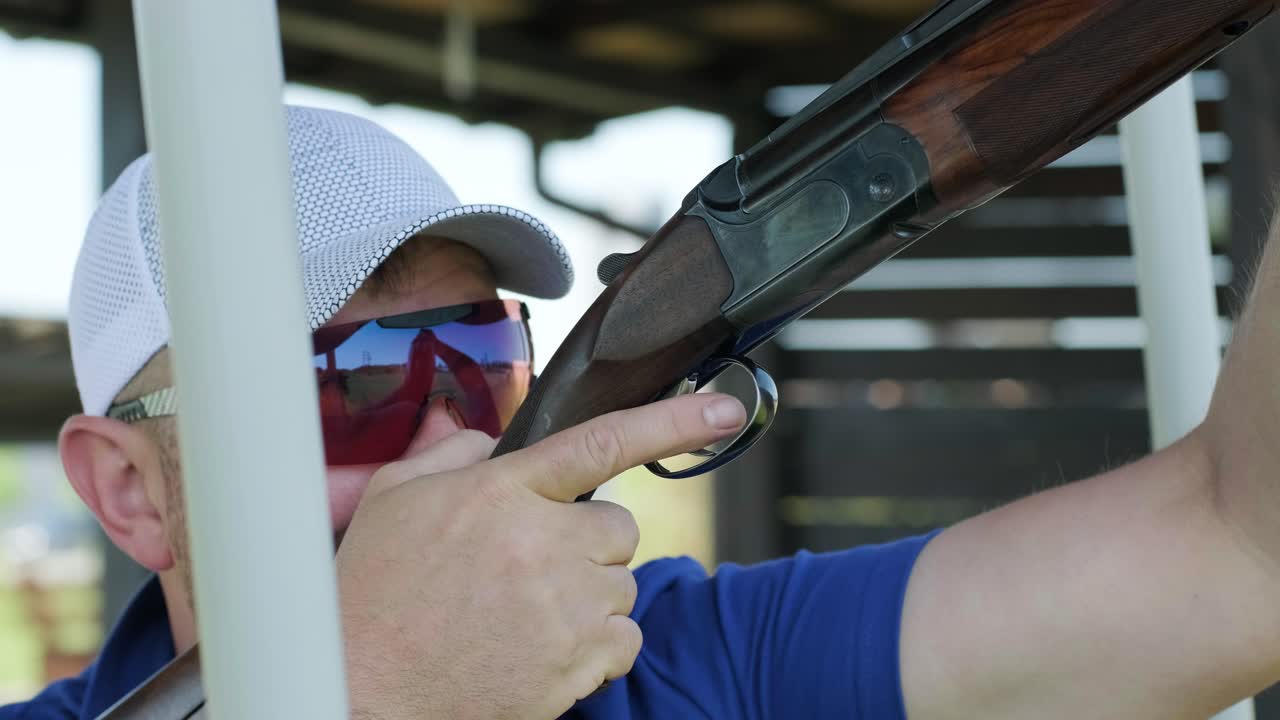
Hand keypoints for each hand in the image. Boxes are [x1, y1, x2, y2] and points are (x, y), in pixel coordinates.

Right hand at [337, 392, 746, 719]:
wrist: (360, 691)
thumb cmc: (371, 598)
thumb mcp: (393, 501)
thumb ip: (449, 456)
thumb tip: (490, 440)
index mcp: (501, 492)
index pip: (602, 442)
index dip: (673, 422)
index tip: (726, 414)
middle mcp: (543, 543)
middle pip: (619, 529)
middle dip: (588, 545)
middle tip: (533, 569)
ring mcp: (565, 607)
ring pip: (621, 587)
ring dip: (587, 598)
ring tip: (521, 617)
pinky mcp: (576, 664)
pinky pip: (624, 642)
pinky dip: (596, 648)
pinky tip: (540, 651)